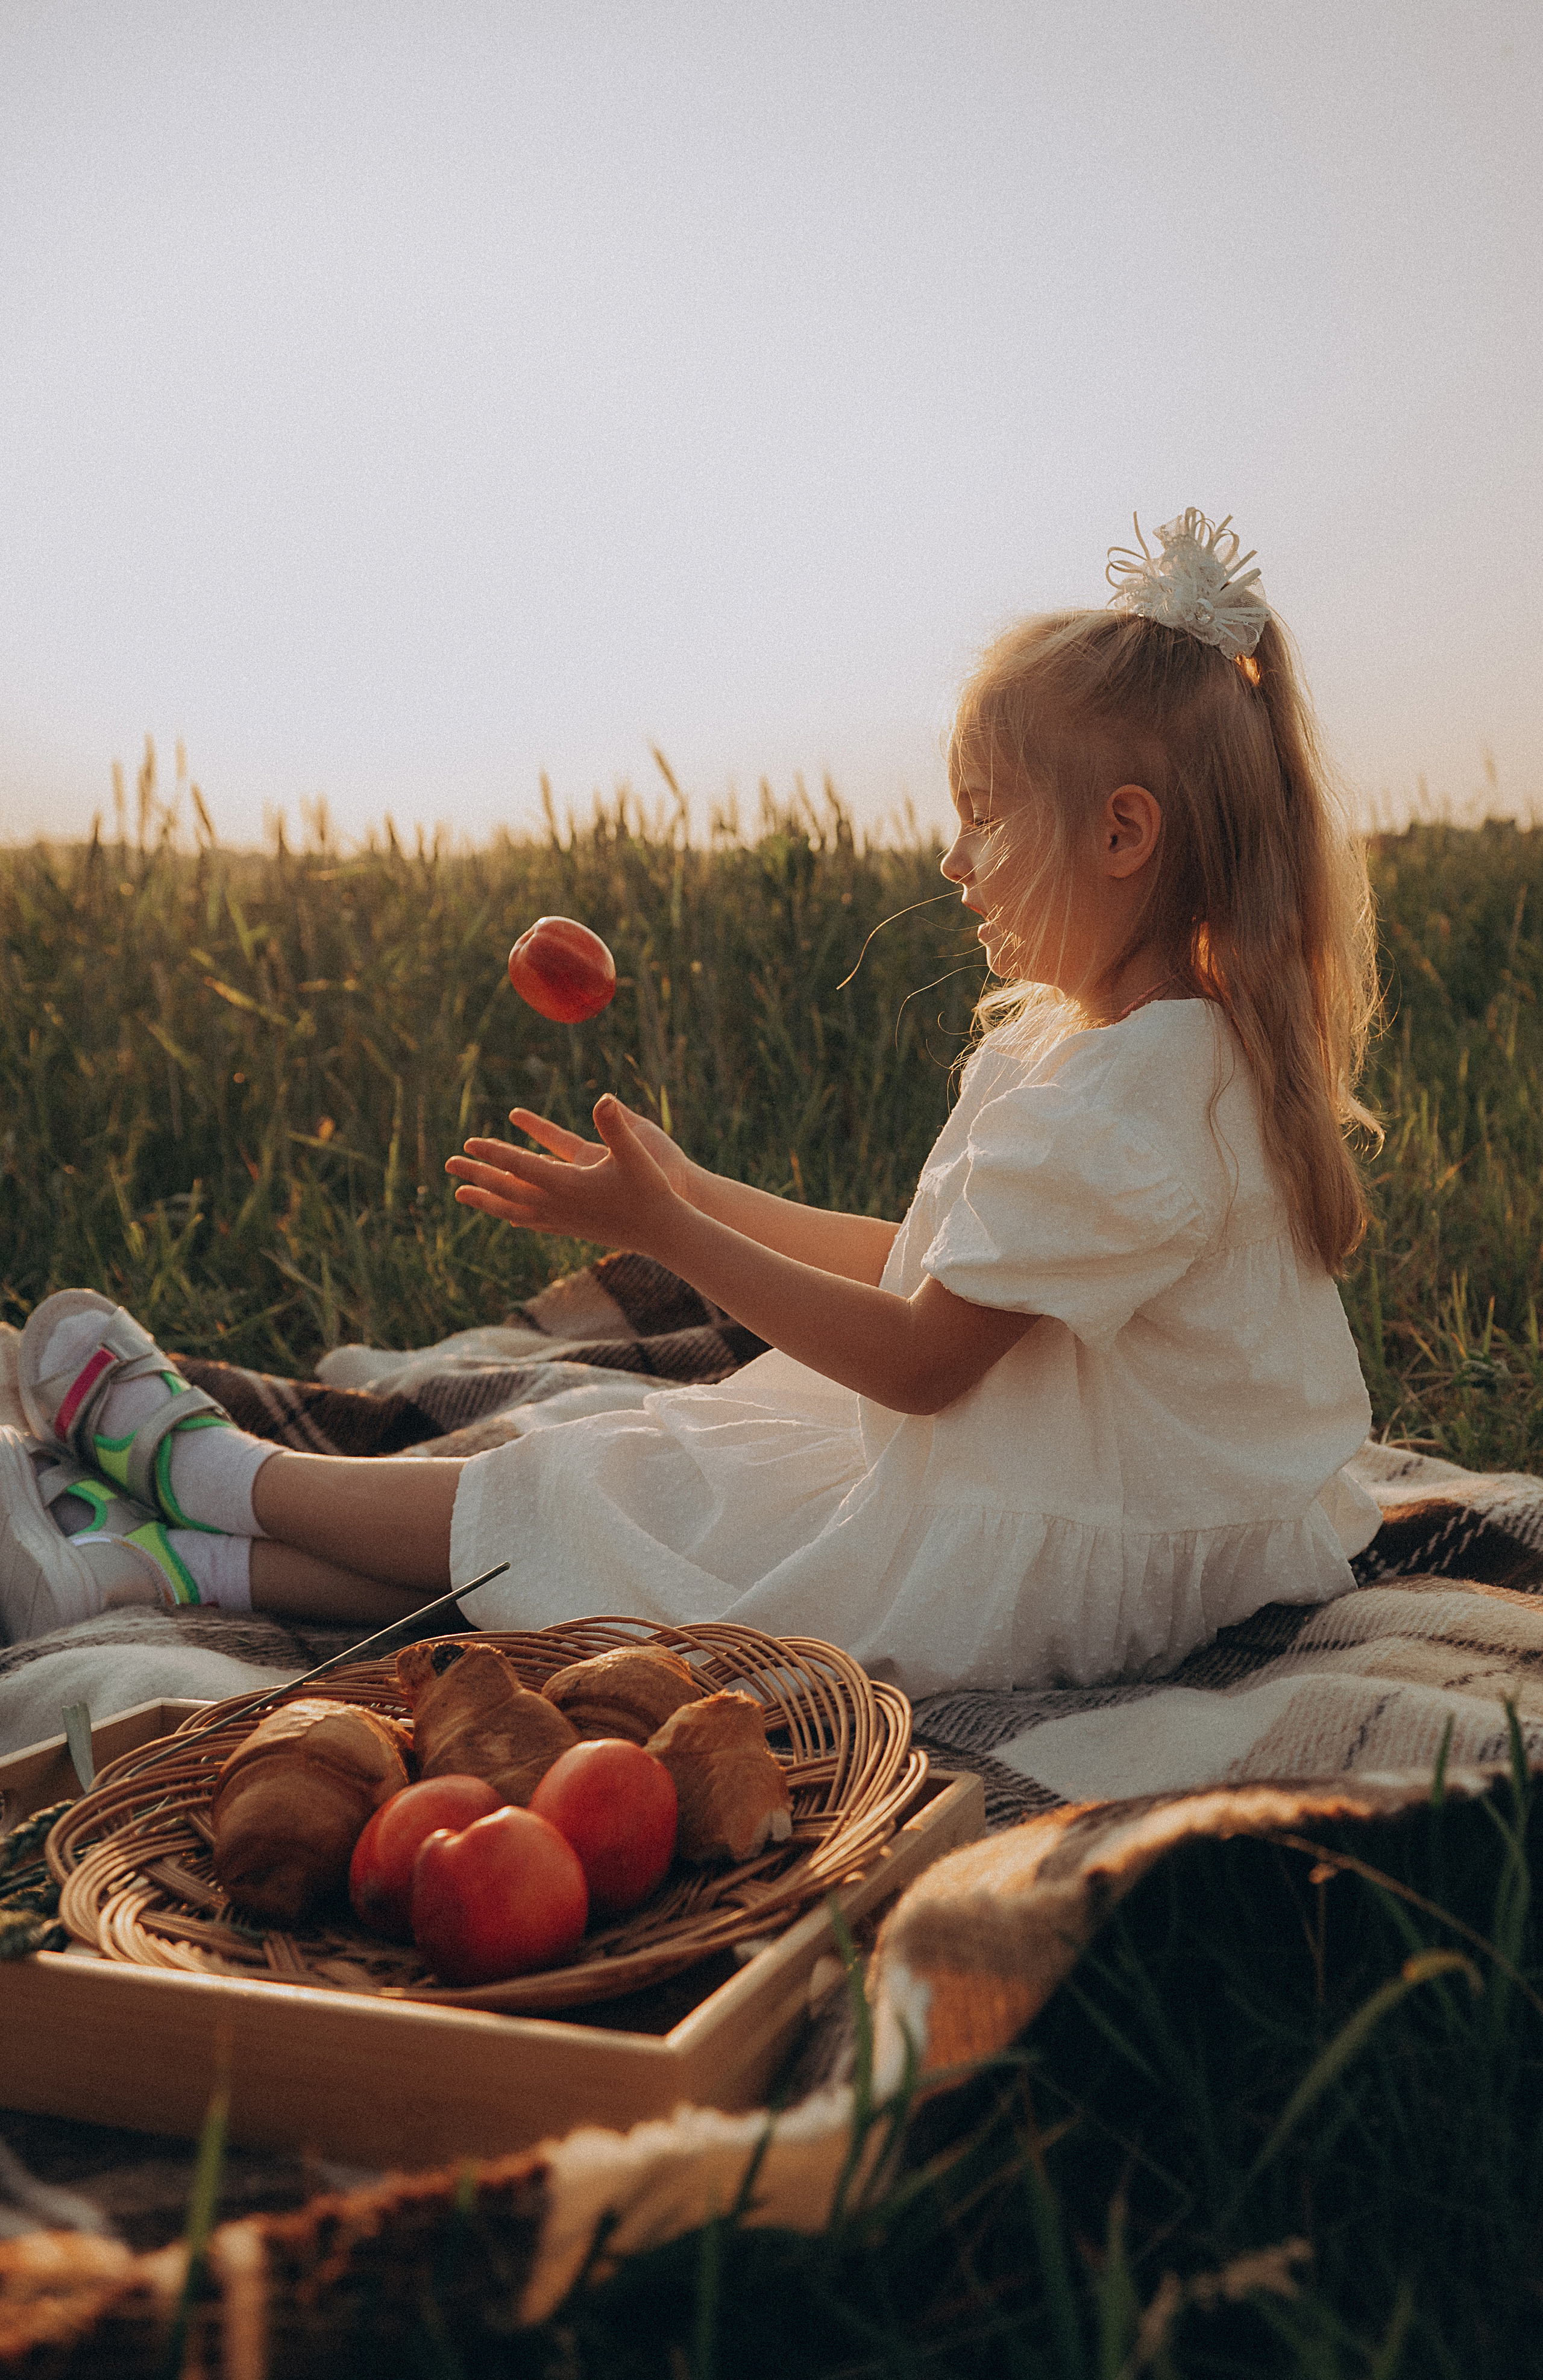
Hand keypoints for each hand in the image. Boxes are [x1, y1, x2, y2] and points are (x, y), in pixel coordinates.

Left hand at [446, 1095, 685, 1252]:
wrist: (662, 1232)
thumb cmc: (652, 1189)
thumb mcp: (635, 1153)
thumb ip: (616, 1126)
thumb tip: (605, 1098)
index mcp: (568, 1185)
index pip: (520, 1167)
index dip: (493, 1154)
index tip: (469, 1144)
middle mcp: (558, 1206)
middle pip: (507, 1189)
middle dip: (477, 1175)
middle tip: (448, 1165)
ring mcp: (561, 1221)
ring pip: (513, 1210)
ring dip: (485, 1200)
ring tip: (460, 1194)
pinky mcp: (570, 1229)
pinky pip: (530, 1221)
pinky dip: (510, 1215)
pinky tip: (503, 1215)